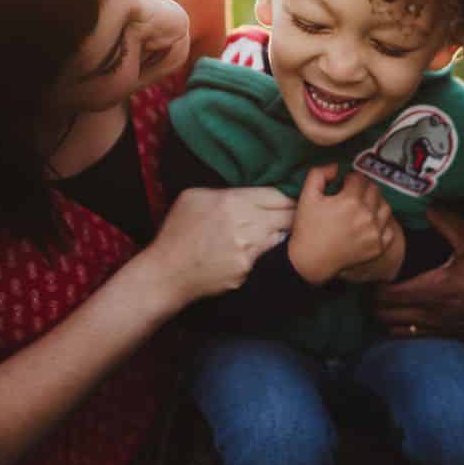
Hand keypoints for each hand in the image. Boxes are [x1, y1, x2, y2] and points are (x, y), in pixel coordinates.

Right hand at [151, 185, 293, 304]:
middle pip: (287, 216)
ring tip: (279, 231)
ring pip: (282, 237)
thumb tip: (248, 192)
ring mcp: (249, 251)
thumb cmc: (177, 232)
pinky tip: (257, 252)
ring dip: (282, 234)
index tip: (294, 198)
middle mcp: (246, 225)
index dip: (289, 196)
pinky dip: (266, 254)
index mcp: (233, 201)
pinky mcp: (248, 271)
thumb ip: (225, 191)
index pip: (277, 194)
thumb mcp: (194, 197)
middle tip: (296, 215)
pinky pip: (266, 258)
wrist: (167, 272)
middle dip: (293, 214)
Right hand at [288, 163, 398, 284]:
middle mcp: (366, 215)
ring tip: (363, 208)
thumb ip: (319, 173)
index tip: (343, 185)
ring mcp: (374, 232)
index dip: (350, 179)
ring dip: (376, 203)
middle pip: (374, 190)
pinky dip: (382, 224)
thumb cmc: (307, 228)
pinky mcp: (378, 247)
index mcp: (351, 201)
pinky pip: (389, 229)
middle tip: (353, 195)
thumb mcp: (307, 195)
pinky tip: (370, 224)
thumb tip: (336, 167)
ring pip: (385, 207)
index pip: (359, 178)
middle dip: (364, 188)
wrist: (311, 261)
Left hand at [376, 206, 463, 336]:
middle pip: (386, 318)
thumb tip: (426, 205)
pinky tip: (414, 308)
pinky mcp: (457, 336)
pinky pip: (420, 336)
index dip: (374, 284)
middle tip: (377, 281)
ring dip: (389, 317)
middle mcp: (436, 315)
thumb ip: (447, 222)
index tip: (375, 268)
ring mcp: (446, 330)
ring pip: (400, 332)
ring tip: (390, 297)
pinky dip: (408, 326)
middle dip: (375, 302)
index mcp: (436, 291)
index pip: (388, 296)